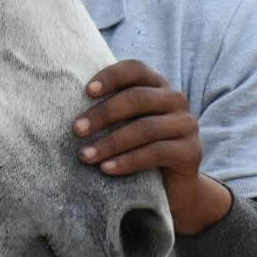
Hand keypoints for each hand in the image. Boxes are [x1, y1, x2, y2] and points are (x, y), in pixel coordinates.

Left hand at [73, 60, 231, 235]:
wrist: (174, 187)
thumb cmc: (138, 148)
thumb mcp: (124, 124)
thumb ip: (109, 108)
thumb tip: (64, 98)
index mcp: (157, 85)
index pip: (135, 69)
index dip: (111, 76)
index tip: (86, 91)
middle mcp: (175, 100)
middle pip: (137, 98)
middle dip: (103, 114)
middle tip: (76, 129)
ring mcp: (187, 125)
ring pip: (145, 128)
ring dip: (110, 143)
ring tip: (85, 155)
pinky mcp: (192, 151)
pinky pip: (156, 153)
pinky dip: (128, 161)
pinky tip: (107, 169)